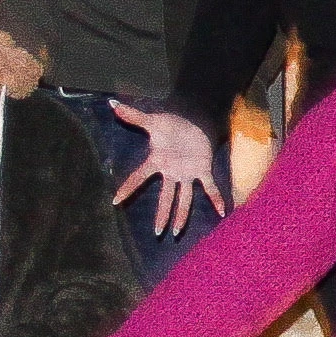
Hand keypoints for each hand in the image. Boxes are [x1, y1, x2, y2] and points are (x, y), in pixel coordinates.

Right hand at [105, 102, 222, 236]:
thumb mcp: (152, 121)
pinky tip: (223, 211)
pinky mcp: (202, 170)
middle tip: (157, 233)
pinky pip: (209, 187)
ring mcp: (187, 173)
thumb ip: (133, 115)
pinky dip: (216, 198)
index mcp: (157, 162)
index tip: (115, 201)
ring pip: (184, 198)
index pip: (139, 177)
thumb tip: (112, 103)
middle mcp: (171, 172)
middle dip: (162, 214)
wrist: (193, 119)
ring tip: (176, 232)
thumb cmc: (171, 123)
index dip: (128, 187)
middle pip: (165, 196)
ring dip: (181, 214)